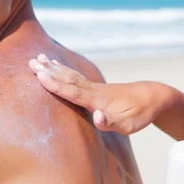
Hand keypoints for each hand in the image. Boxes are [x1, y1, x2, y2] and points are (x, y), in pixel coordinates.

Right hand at [28, 54, 170, 134]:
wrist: (152, 96)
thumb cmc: (140, 114)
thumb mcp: (129, 125)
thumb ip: (111, 122)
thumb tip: (96, 117)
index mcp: (98, 100)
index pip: (73, 91)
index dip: (56, 84)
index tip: (40, 75)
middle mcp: (93, 90)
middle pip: (67, 79)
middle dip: (49, 72)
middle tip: (30, 62)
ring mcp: (94, 87)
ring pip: (69, 75)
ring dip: (53, 68)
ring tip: (37, 59)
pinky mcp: (95, 87)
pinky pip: (74, 76)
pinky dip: (62, 70)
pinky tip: (54, 64)